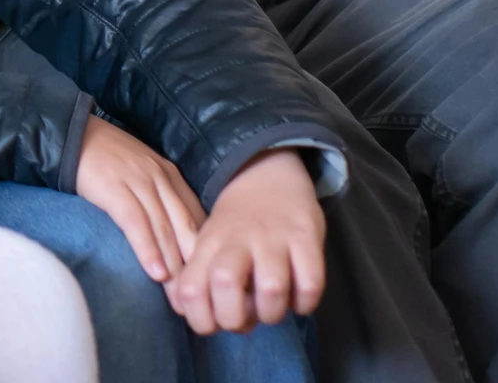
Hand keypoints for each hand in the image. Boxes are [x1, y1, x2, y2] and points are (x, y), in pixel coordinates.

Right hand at [74, 114, 201, 284]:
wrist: (73, 134)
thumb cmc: (106, 159)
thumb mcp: (142, 173)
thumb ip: (159, 198)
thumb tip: (174, 237)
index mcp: (171, 176)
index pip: (197, 218)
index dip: (203, 252)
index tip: (205, 280)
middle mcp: (161, 178)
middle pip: (186, 227)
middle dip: (194, 265)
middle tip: (197, 297)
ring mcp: (139, 182)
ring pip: (165, 229)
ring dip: (175, 265)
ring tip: (180, 294)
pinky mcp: (115, 189)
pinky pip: (136, 223)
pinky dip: (148, 249)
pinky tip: (155, 272)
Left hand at [169, 149, 324, 334]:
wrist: (267, 173)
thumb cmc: (235, 224)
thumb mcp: (208, 243)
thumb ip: (196, 277)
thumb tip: (186, 312)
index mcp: (209, 244)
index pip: (190, 290)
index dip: (201, 320)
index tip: (214, 323)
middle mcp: (238, 239)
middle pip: (226, 284)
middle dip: (235, 319)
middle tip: (246, 318)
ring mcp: (274, 238)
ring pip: (272, 288)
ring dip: (272, 313)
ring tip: (272, 308)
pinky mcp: (307, 237)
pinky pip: (311, 285)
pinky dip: (304, 303)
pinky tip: (298, 300)